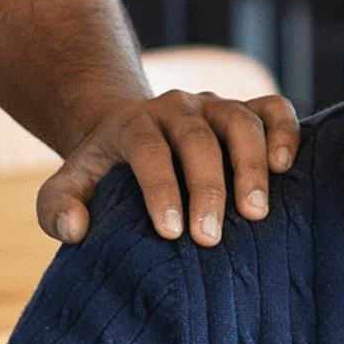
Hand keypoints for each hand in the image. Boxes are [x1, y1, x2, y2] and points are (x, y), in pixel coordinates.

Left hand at [36, 88, 301, 248]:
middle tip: (210, 237)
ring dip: (251, 164)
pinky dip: (285, 131)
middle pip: (196, 138)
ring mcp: (213, 106)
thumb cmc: (102, 175)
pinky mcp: (245, 111)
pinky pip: (273, 108)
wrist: (128, 136)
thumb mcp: (67, 188)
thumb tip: (75, 229)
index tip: (170, 231)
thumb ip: (57, 208)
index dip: (160, 187)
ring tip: (256, 213)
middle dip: (207, 187)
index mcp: (130, 123)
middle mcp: (174, 108)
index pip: (147, 148)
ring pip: (239, 120)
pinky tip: (286, 165)